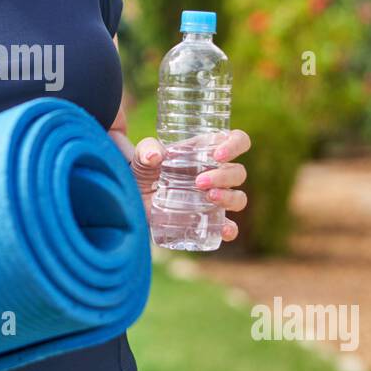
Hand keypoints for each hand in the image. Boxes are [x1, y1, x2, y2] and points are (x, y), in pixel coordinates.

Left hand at [127, 128, 250, 242]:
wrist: (131, 200)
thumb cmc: (142, 172)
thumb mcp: (141, 157)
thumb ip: (146, 150)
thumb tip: (154, 156)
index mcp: (206, 152)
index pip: (237, 141)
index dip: (235, 145)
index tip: (217, 155)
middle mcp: (215, 174)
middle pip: (238, 172)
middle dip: (223, 176)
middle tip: (198, 182)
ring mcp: (213, 198)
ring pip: (238, 197)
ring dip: (229, 197)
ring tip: (208, 198)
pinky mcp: (207, 220)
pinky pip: (229, 226)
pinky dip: (230, 228)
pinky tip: (224, 229)